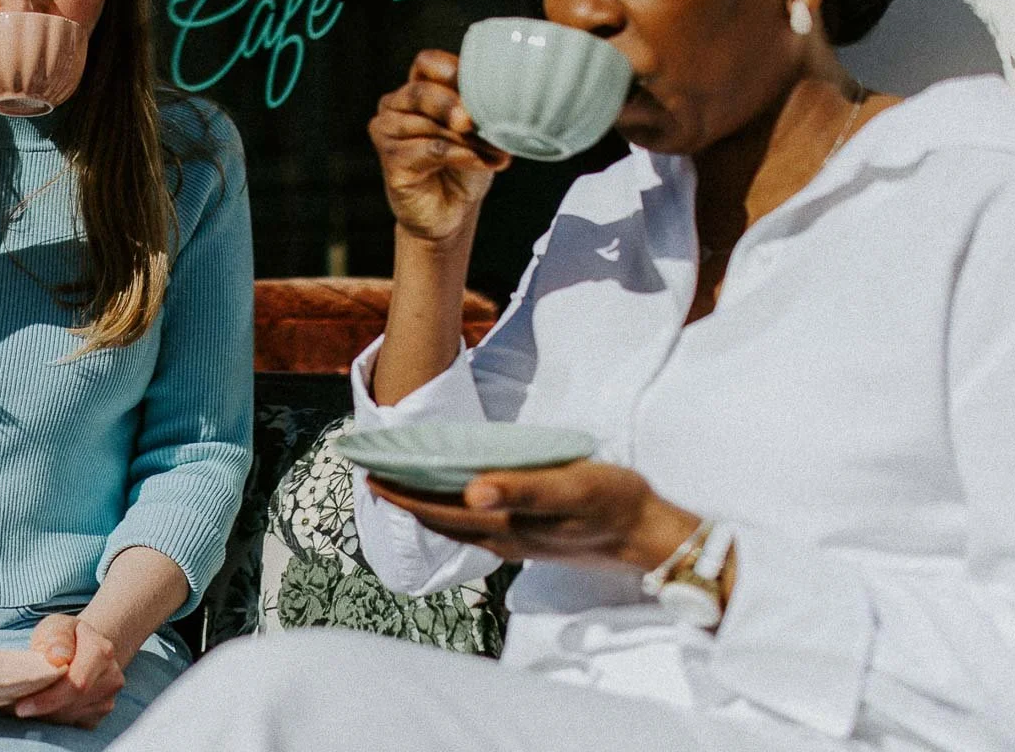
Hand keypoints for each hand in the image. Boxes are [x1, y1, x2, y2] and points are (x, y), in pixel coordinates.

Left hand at [12, 615, 124, 729]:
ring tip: (29, 700)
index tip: (21, 707)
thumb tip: (57, 659)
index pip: (76, 683)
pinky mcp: (100, 714)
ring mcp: (108, 698)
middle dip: (41, 708)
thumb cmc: (64, 637)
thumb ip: (56, 638)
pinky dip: (54, 717)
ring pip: (70, 716)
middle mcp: (111, 677)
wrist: (85, 648)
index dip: (48, 699)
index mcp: (102, 651)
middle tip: (16, 705)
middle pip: (71, 704)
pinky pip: (72, 723)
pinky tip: (45, 704)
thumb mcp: (57, 626)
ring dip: (46, 713)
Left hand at [368, 459, 700, 572]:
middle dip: (402, 499)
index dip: (398, 495)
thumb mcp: (568, 487)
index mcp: (503, 526)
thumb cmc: (610, 502)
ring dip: (425, 505)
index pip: (435, 511)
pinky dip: (454, 509)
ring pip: (456, 525)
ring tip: (402, 482)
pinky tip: (454, 495)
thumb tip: (470, 492)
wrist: (649, 534)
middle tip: (370, 473)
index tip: (365, 473)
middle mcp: (502, 539)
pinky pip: (476, 524)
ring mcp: (516, 541)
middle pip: (438, 521)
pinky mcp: (530, 536)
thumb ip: (519, 489)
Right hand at [369, 50, 509, 242]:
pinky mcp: (390, 159)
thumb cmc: (463, 167)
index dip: (451, 70)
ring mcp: (388, 131)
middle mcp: (396, 105)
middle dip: (453, 105)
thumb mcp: (478, 132)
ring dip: (466, 139)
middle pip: (421, 90)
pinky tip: (477, 161)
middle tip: (475, 121)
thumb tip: (503, 102)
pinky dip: (458, 155)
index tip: (480, 87)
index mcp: (418, 89)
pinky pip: (428, 149)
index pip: (426, 63)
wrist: (451, 212)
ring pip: (428, 123)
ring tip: (491, 152)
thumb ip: (480, 112)